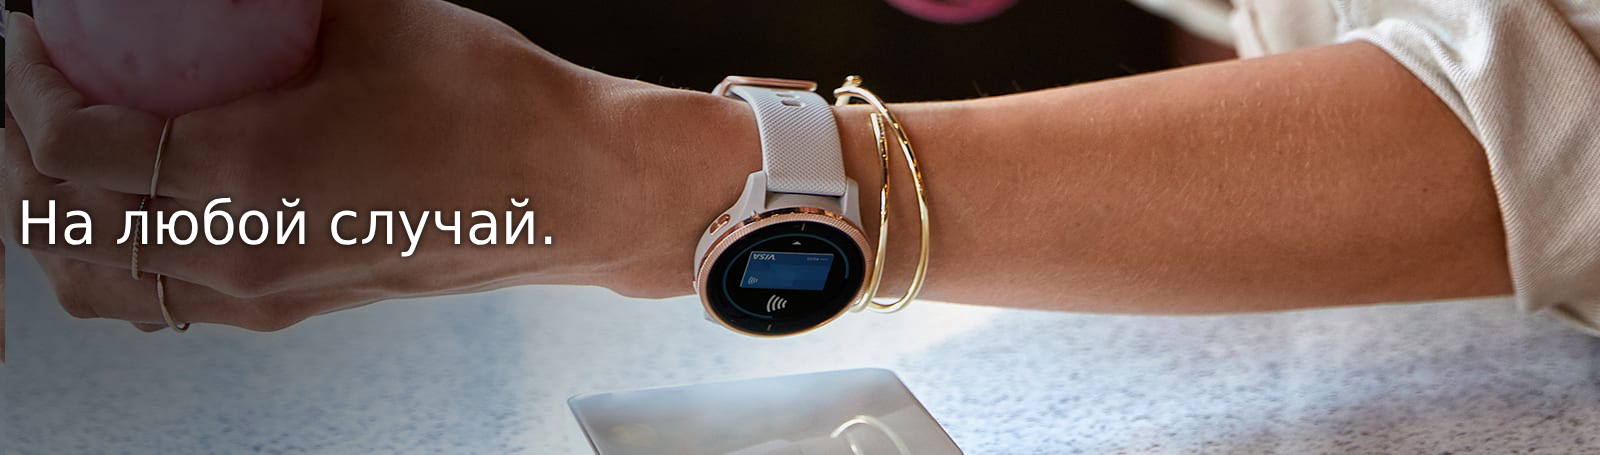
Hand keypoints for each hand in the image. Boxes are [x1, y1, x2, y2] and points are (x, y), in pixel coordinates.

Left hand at [3, 0, 753, 330]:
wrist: (574, 190)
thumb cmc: (494, 110)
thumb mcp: (369, 16)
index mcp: (244, 176)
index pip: (73, 148)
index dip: (26, 87)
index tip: (30, 39)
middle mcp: (238, 253)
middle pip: (60, 228)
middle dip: (14, 155)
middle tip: (22, 93)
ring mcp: (263, 293)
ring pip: (100, 286)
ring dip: (50, 224)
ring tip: (50, 165)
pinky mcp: (292, 307)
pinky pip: (162, 303)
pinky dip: (114, 263)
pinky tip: (128, 215)